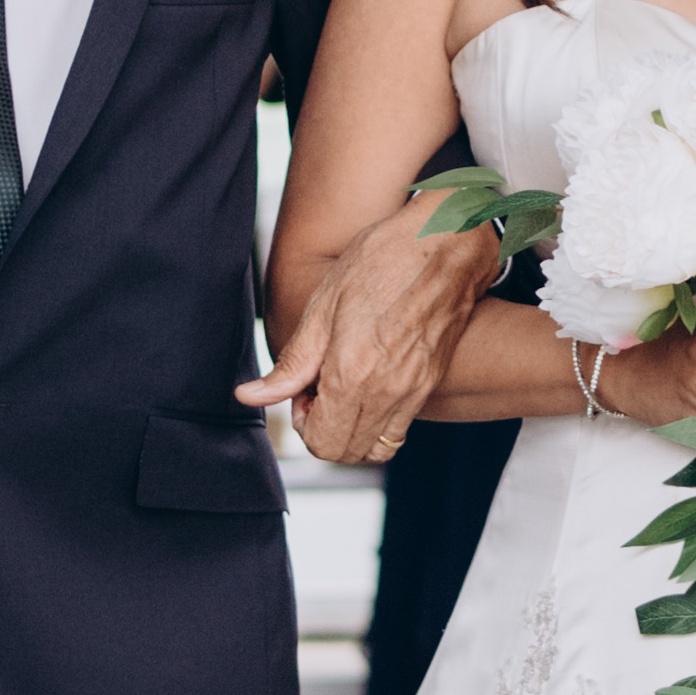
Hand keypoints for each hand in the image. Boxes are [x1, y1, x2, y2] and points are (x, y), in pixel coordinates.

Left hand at [241, 195, 504, 466]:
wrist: (445, 242)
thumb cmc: (382, 260)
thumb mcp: (323, 306)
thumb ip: (291, 363)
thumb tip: (250, 396)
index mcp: (352, 374)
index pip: (322, 442)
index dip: (302, 423)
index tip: (303, 390)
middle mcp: (386, 392)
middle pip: (347, 452)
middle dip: (325, 431)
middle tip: (319, 391)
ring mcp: (414, 391)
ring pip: (376, 449)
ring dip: (352, 431)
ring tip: (345, 390)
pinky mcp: (432, 382)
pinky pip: (400, 429)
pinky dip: (379, 423)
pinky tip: (370, 383)